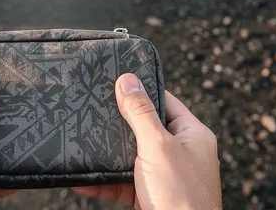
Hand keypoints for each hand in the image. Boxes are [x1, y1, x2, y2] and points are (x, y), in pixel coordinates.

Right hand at [73, 73, 222, 208]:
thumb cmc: (181, 197)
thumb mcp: (158, 146)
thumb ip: (141, 113)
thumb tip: (128, 79)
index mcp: (193, 135)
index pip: (164, 101)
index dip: (141, 91)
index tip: (115, 81)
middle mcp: (181, 153)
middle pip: (145, 128)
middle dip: (118, 124)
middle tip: (93, 111)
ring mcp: (165, 176)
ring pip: (130, 157)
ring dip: (107, 156)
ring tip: (83, 145)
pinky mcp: (149, 196)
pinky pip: (122, 183)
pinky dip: (103, 183)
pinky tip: (83, 182)